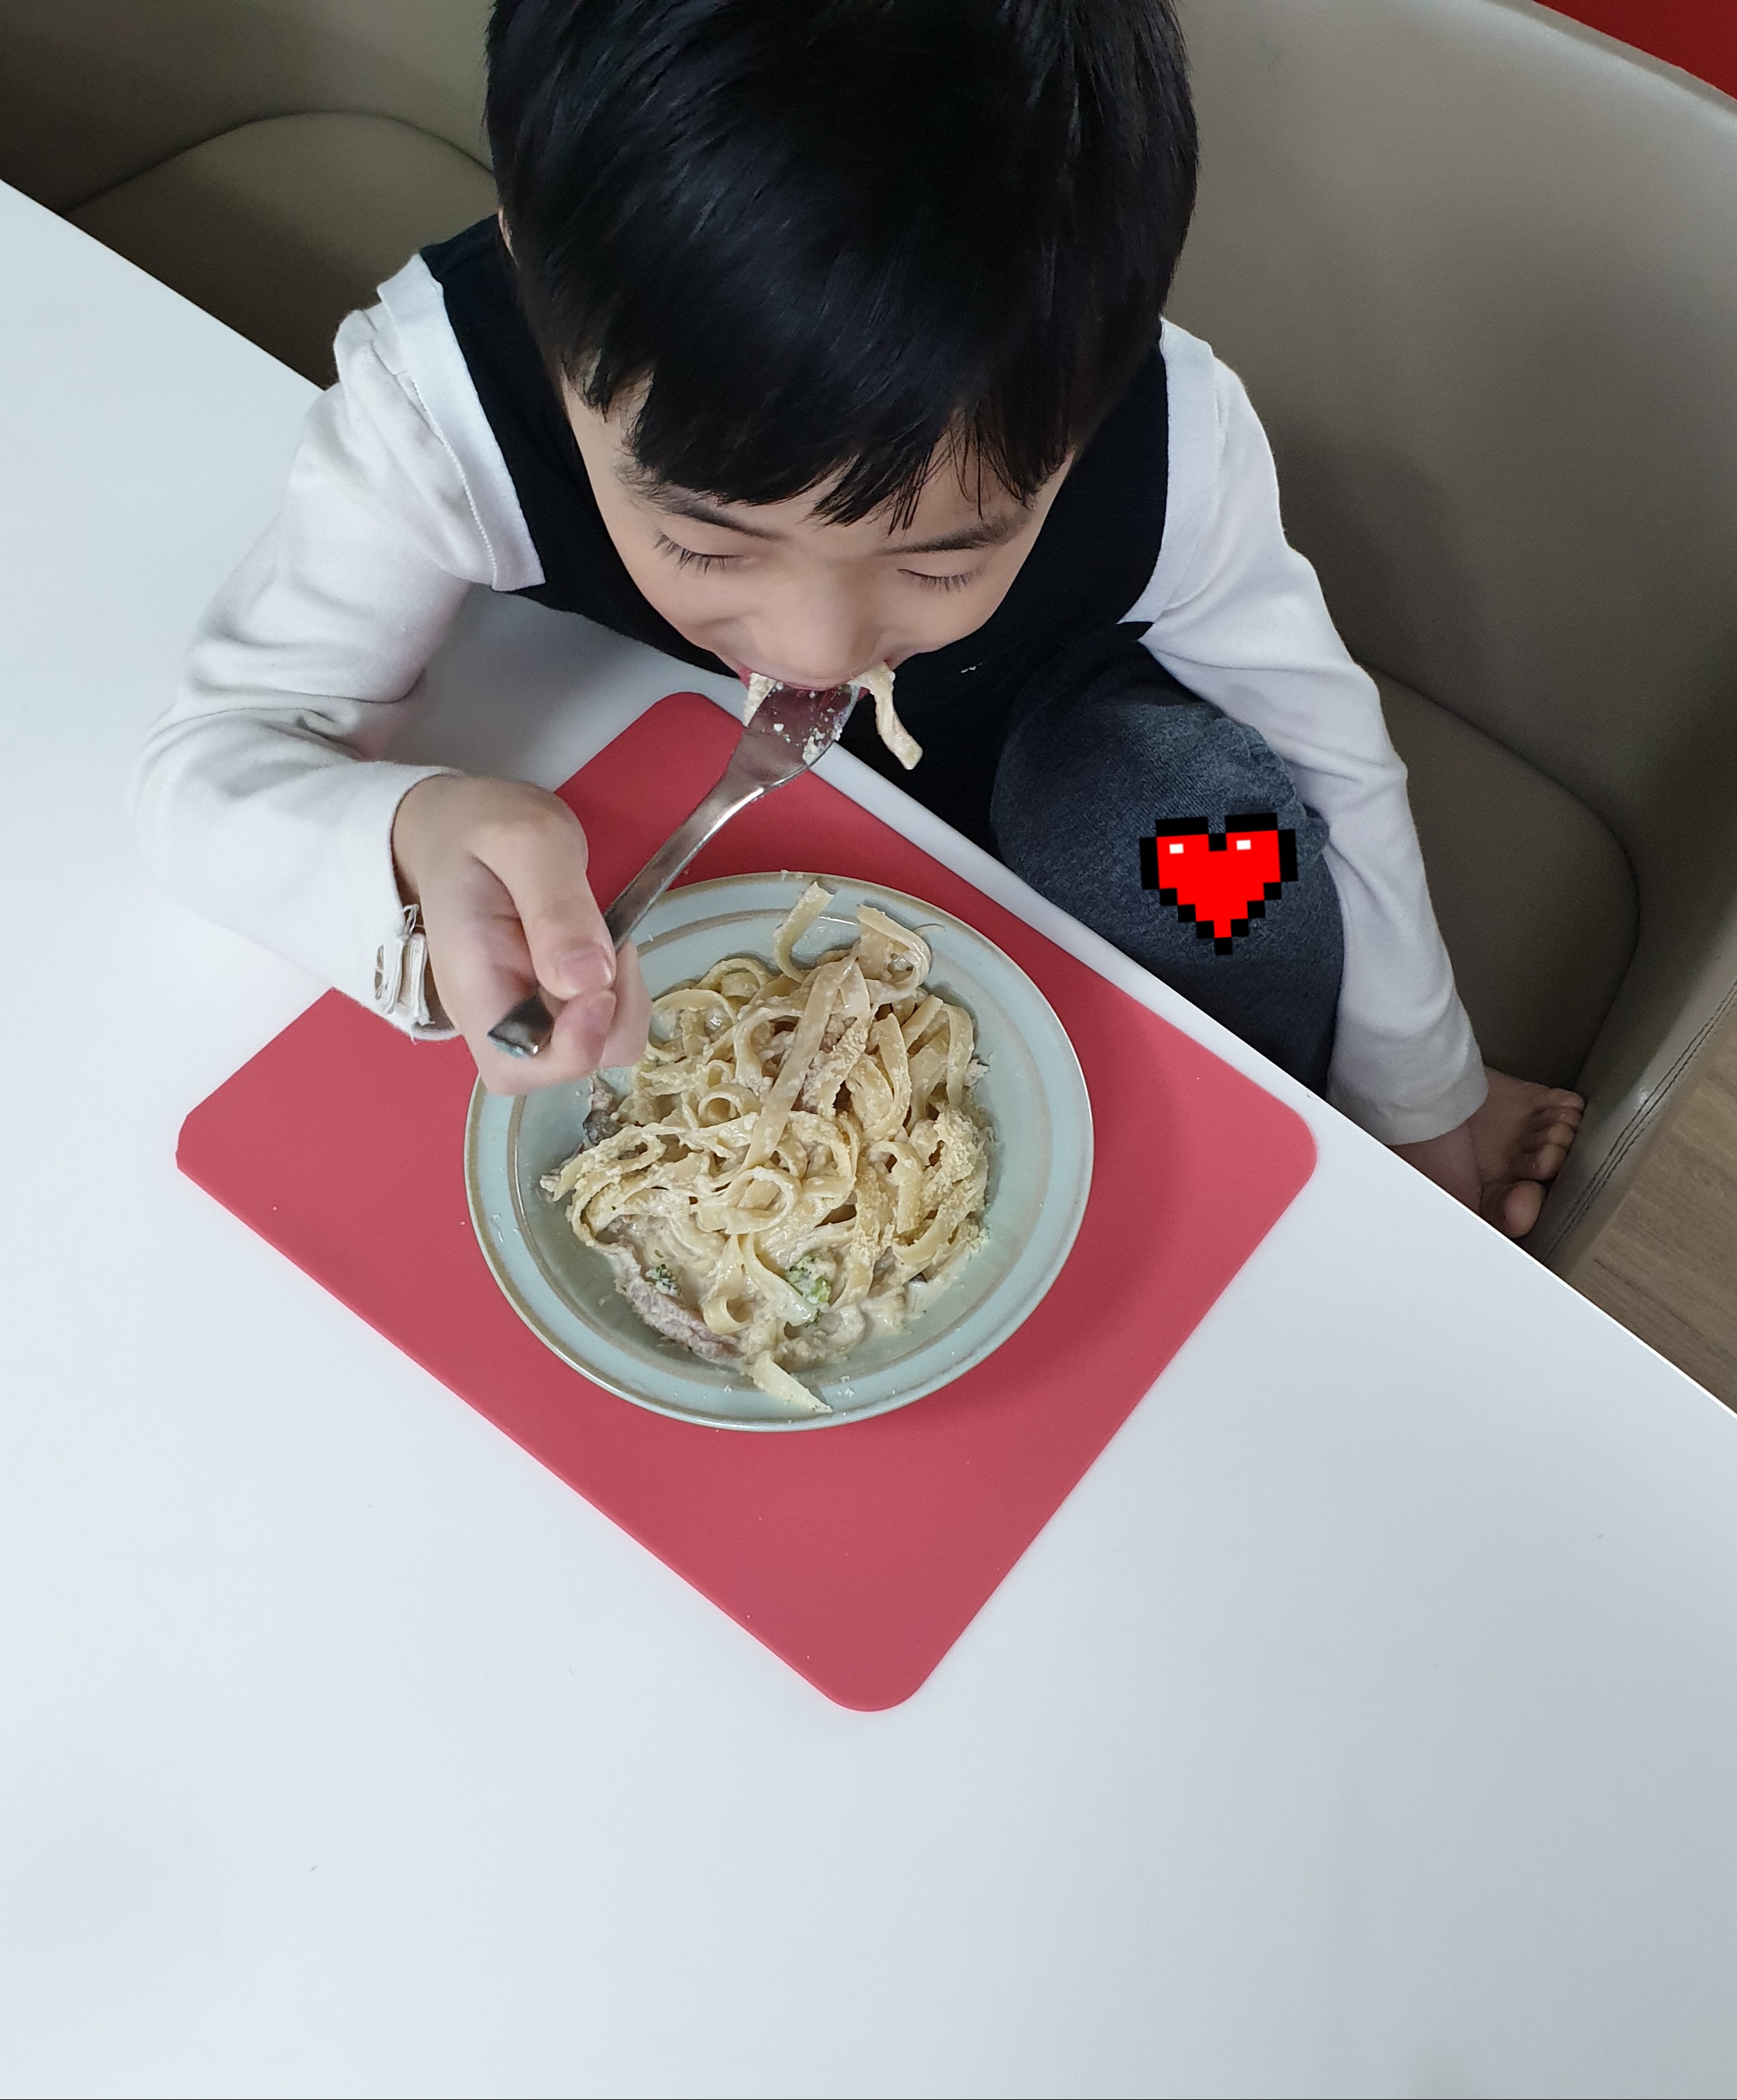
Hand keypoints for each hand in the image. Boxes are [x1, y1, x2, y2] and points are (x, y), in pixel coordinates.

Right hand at [391, 774, 649, 1093]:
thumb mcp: (526, 839)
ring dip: (624, 999)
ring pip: (595, 1049)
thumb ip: (556, 905)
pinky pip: (600, 1023)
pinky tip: (605, 944)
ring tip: (605, 934)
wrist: (457, 827)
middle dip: (613, 1015)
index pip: (517, 1065)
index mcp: (472, 984)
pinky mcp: (549, 1007)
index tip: (603, 975)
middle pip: (566, 1068)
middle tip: (609, 939)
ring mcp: (523, 1016)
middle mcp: (494, 1018)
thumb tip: (590, 981)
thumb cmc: (483, 828)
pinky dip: (621, 990)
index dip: (576, 1042)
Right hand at [1392, 1068, 1583, 1237]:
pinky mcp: (1537, 1102)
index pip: (1524, 1209)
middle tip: (1535, 1159)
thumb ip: (1484, 1217)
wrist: (1425, 1081)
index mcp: (1487, 1191)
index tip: (1523, 1193)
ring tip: (1536, 1132)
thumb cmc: (1424, 1138)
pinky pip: (1572, 1111)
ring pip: (1566, 1142)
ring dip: (1558, 1137)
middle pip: (1555, 1174)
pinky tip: (1544, 1113)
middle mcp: (1508, 1165)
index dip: (1530, 1204)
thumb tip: (1513, 1233)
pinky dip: (1566, 1112)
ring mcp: (1525, 1132)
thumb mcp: (1445, 1192)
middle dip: (1549, 1165)